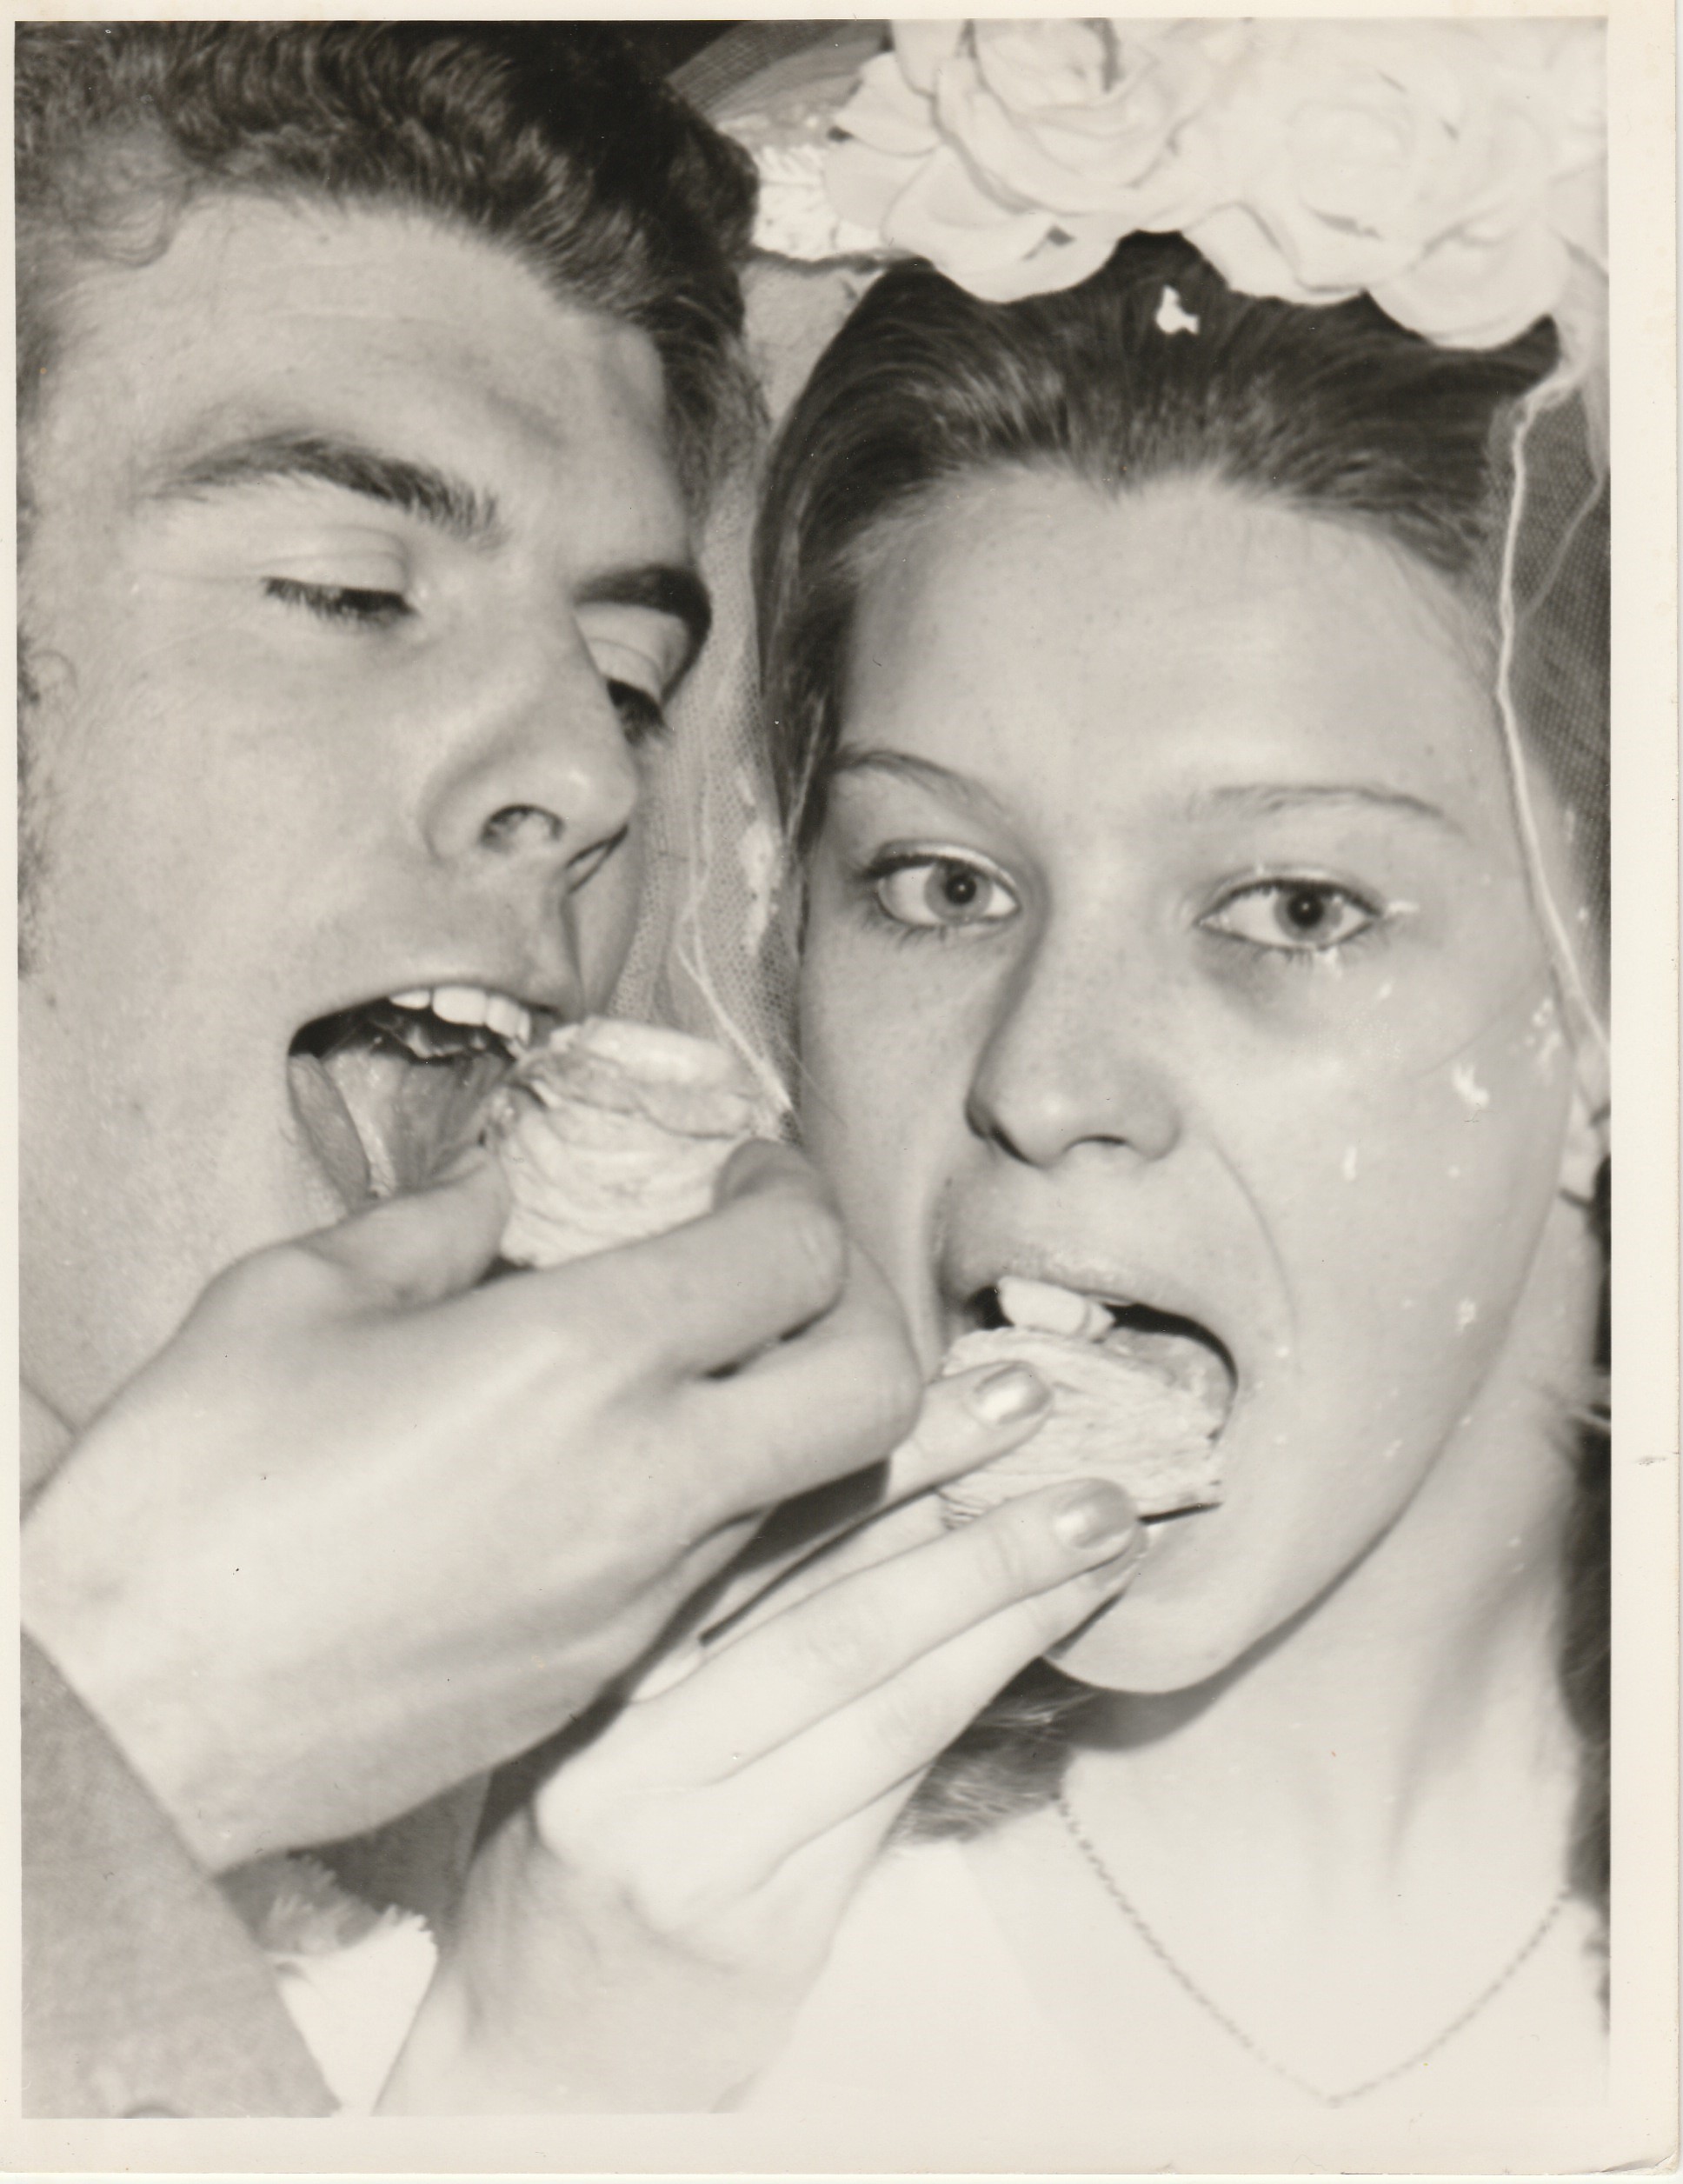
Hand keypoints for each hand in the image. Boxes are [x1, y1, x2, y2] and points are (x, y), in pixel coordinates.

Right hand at [21, 1141, 945, 1871]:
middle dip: (866, 1307)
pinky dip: (715, 1495)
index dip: (794, 1196)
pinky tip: (624, 1463)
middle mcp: (645, 1481)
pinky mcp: (605, 1672)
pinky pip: (718, 1565)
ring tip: (707, 1359)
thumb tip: (502, 1194)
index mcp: (575, 1358)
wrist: (131, 1714)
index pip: (792, 1258)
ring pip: (809, 1484)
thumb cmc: (190, 1492)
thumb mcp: (294, 1297)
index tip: (751, 1180)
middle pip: (876, 1388)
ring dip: (793, 1407)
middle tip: (789, 1269)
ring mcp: (639, 1595)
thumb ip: (430, 1226)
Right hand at [379, 1468, 1144, 2112]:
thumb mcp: (604, 1711)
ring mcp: (693, 1842)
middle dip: (965, 1515)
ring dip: (1005, 1604)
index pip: (745, 1535)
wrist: (535, 2060)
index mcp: (579, 1667)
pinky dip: (973, 1697)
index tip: (977, 1389)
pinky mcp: (761, 1920)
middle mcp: (623, 1749)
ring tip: (1096, 1536)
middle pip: (824, 1607)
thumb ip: (708, 1608)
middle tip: (1070, 1449)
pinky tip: (1038, 1641)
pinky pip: (888, 1784)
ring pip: (877, 1693)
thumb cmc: (575, 1860)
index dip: (875, 1453)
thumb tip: (878, 1484)